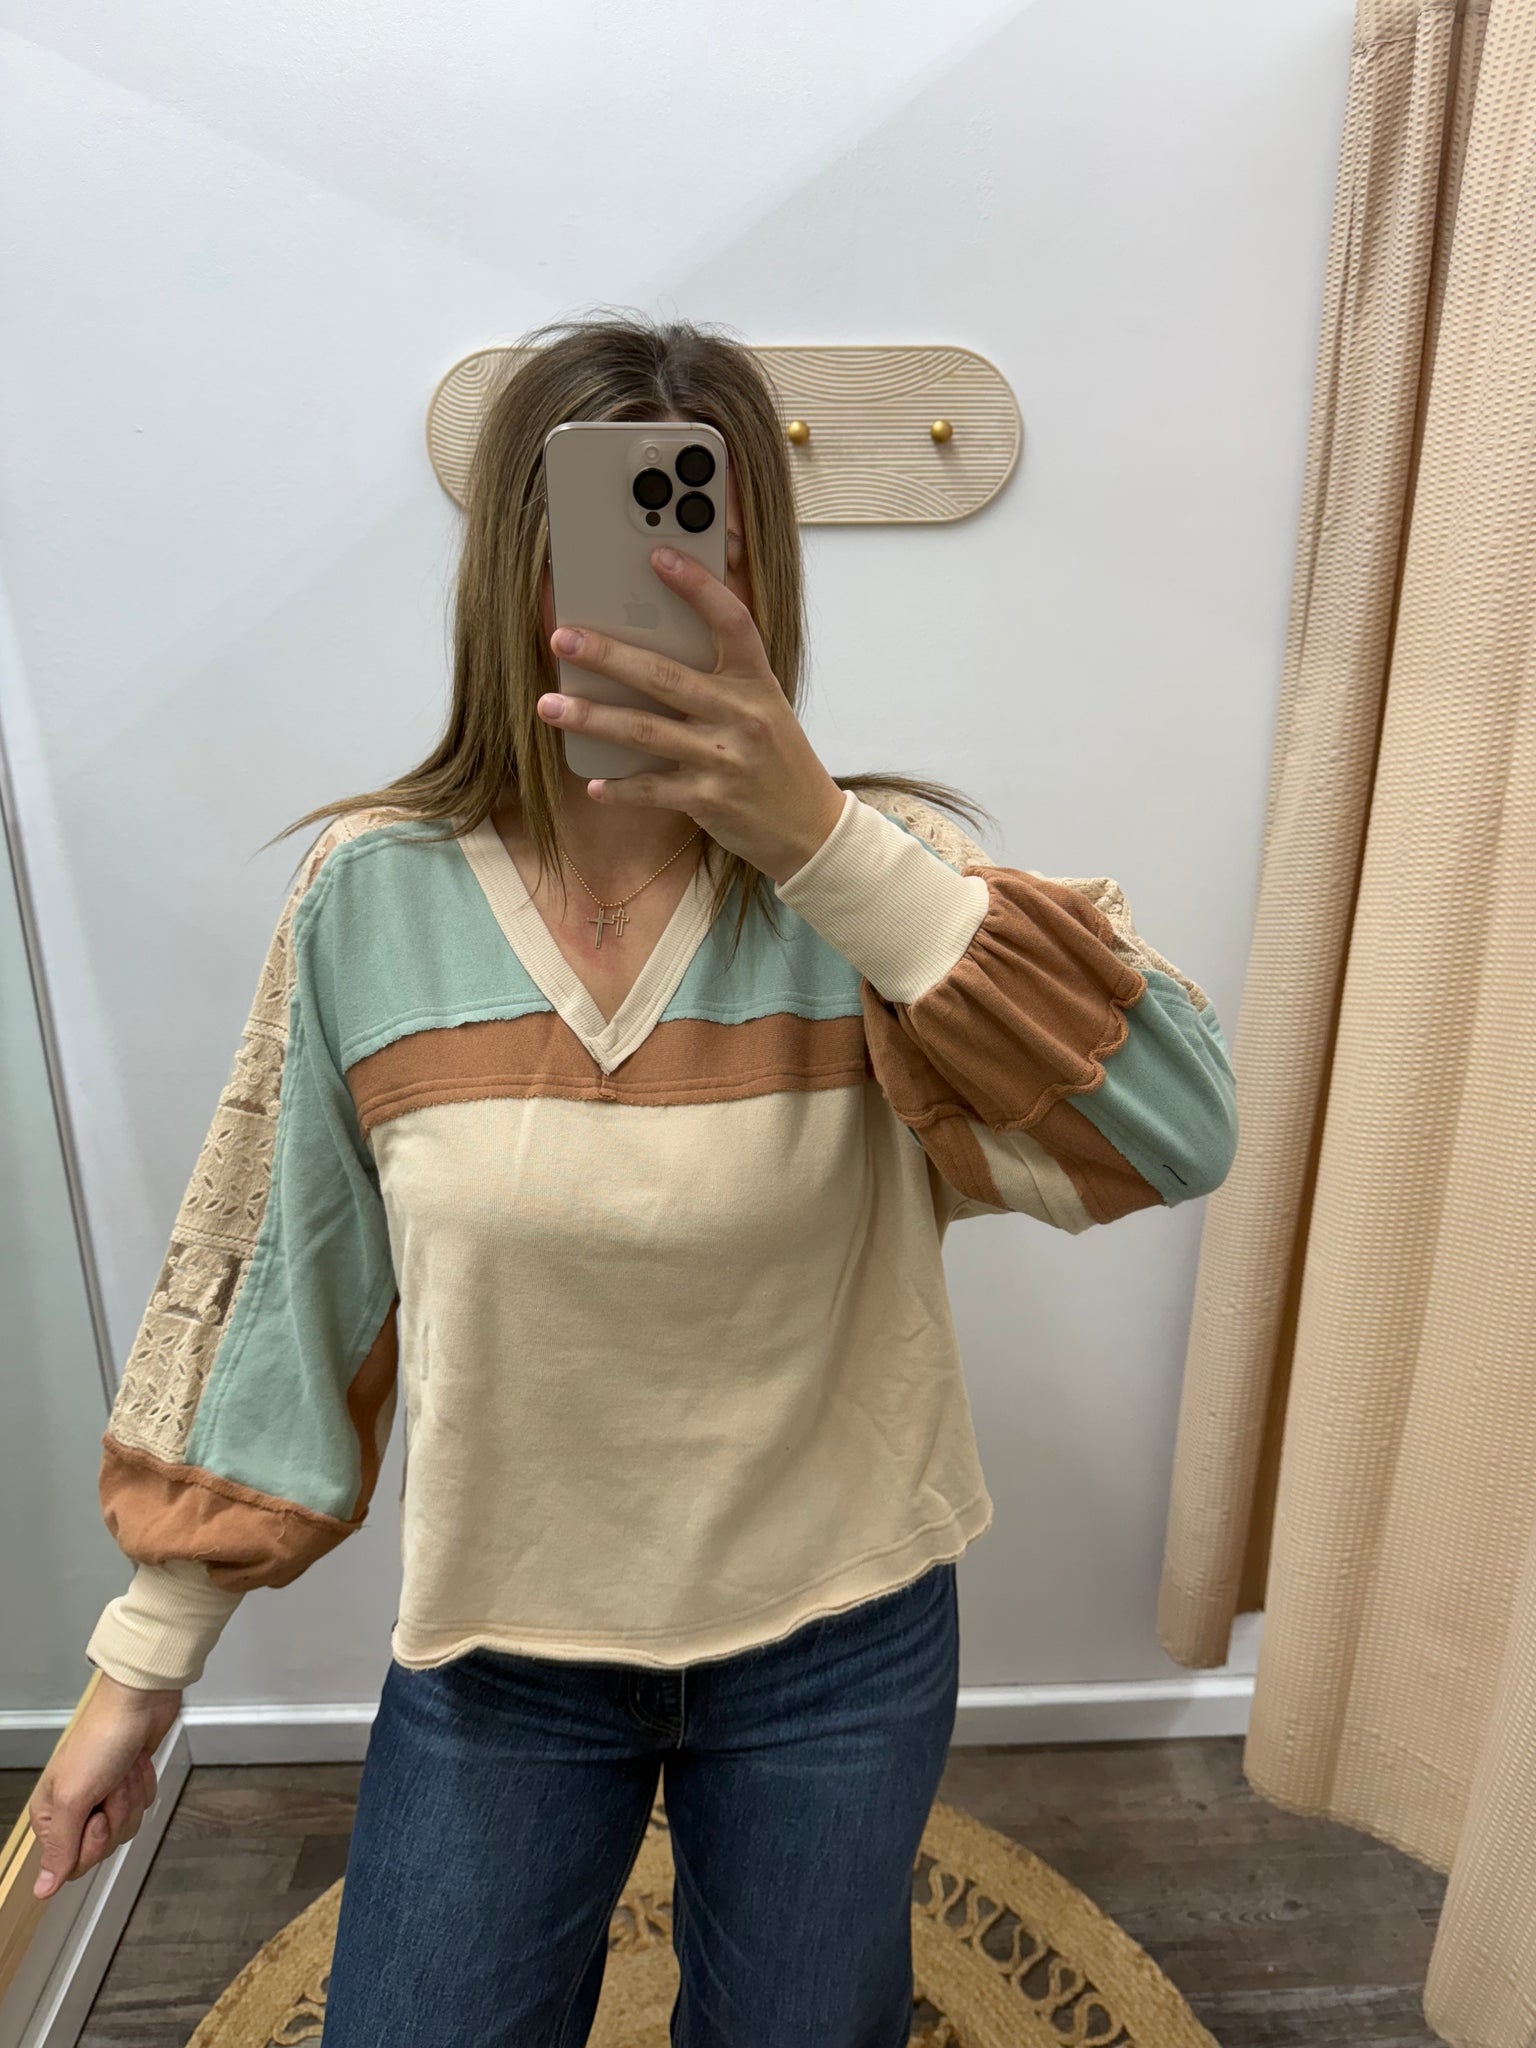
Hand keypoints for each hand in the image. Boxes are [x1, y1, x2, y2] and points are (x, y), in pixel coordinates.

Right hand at [30, 1673, 181, 1897]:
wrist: (140, 1701)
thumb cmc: (102, 1739)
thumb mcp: (74, 1797)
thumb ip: (60, 1848)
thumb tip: (42, 1890)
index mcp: (51, 1815)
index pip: (71, 1864)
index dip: (91, 1844)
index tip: (96, 1816)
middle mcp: (74, 1809)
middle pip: (102, 1848)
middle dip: (116, 1815)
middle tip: (111, 1786)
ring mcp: (103, 1796)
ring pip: (126, 1827)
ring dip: (131, 1798)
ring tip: (124, 1771)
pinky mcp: (129, 1784)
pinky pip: (143, 1806)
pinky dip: (144, 1785)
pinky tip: (137, 1764)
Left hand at [538, 546, 845, 884]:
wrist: (808, 826)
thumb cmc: (777, 759)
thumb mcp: (763, 707)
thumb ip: (720, 678)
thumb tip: (652, 644)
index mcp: (756, 682)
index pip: (731, 621)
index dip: (698, 587)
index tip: (659, 556)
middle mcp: (741, 715)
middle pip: (665, 676)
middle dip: (608, 656)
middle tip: (563, 638)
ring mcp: (724, 759)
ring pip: (646, 732)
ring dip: (592, 718)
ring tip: (550, 705)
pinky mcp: (709, 799)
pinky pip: (652, 790)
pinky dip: (619, 787)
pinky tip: (593, 783)